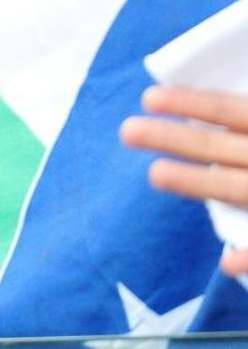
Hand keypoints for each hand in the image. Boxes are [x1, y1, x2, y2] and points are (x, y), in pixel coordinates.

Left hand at [120, 85, 247, 274]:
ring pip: (241, 188)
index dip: (190, 103)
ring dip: (200, 184)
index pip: (228, 109)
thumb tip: (212, 105)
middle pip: (221, 146)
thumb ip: (241, 115)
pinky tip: (227, 264)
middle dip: (174, 138)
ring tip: (155, 173)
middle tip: (126, 131)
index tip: (149, 98)